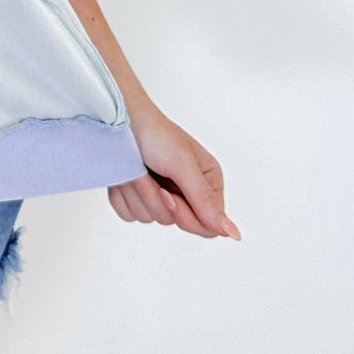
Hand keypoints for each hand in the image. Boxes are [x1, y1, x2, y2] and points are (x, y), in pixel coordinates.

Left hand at [109, 99, 241, 239]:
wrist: (120, 120)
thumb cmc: (155, 133)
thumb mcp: (183, 165)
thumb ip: (205, 200)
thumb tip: (233, 232)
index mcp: (208, 184)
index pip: (206, 226)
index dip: (185, 217)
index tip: (168, 195)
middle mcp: (187, 192)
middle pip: (175, 223)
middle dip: (157, 199)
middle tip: (150, 176)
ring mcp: (161, 196)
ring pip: (149, 217)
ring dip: (138, 192)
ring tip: (137, 168)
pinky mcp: (138, 197)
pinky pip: (129, 214)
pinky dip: (123, 195)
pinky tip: (126, 175)